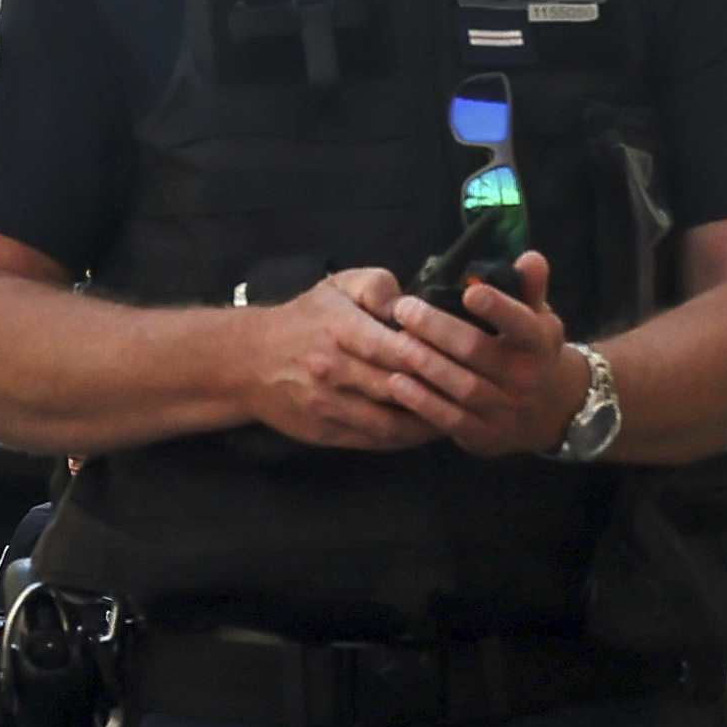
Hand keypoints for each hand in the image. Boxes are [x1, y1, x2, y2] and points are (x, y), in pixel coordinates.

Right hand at [240, 267, 480, 451]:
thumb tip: (411, 301)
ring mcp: (329, 406)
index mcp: (341, 330)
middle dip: (440, 391)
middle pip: (399, 387)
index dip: (435, 355)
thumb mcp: (337, 286)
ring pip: (391, 423)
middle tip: (477, 392)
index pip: (398, 347)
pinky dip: (406, 438)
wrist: (249, 361)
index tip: (467, 358)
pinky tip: (428, 429)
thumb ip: (377, 285)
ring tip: (461, 414)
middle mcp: (334, 370)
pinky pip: (375, 441)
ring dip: (428, 422)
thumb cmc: (303, 319)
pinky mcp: (326, 432)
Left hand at [374, 250, 581, 459]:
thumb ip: (530, 286)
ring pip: (461, 386)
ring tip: (396, 342)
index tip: (469, 292)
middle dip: (438, 329)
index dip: (497, 308)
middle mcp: (526, 377)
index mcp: (540, 342)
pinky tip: (397, 382)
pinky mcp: (485, 435)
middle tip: (405, 309)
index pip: (521, 323)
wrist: (548, 411)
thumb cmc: (529, 351)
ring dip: (425, 363)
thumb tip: (530, 258)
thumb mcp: (537, 317)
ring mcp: (506, 409)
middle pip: (477, 351)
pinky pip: (450, 419)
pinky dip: (422, 402)